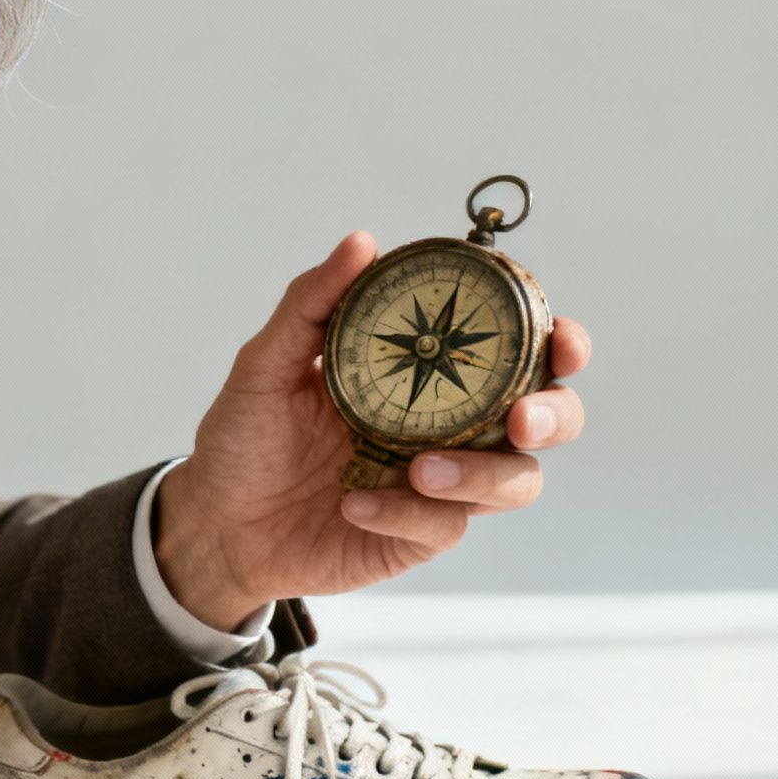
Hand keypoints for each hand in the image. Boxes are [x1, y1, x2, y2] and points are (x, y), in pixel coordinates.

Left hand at [153, 232, 591, 630]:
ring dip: (480, 474)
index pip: (514, 348)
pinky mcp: (419, 536)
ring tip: (419, 470)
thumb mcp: (265, 364)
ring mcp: (441, 484)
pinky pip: (444, 526)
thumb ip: (312, 304)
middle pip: (547, 416)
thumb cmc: (246, 437)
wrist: (217, 521)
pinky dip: (405, 513)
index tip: (560, 337)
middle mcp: (449, 425)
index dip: (556, 341)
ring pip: (514, 481)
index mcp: (428, 371)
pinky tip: (355, 505)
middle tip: (519, 418)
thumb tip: (362, 242)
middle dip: (553, 414)